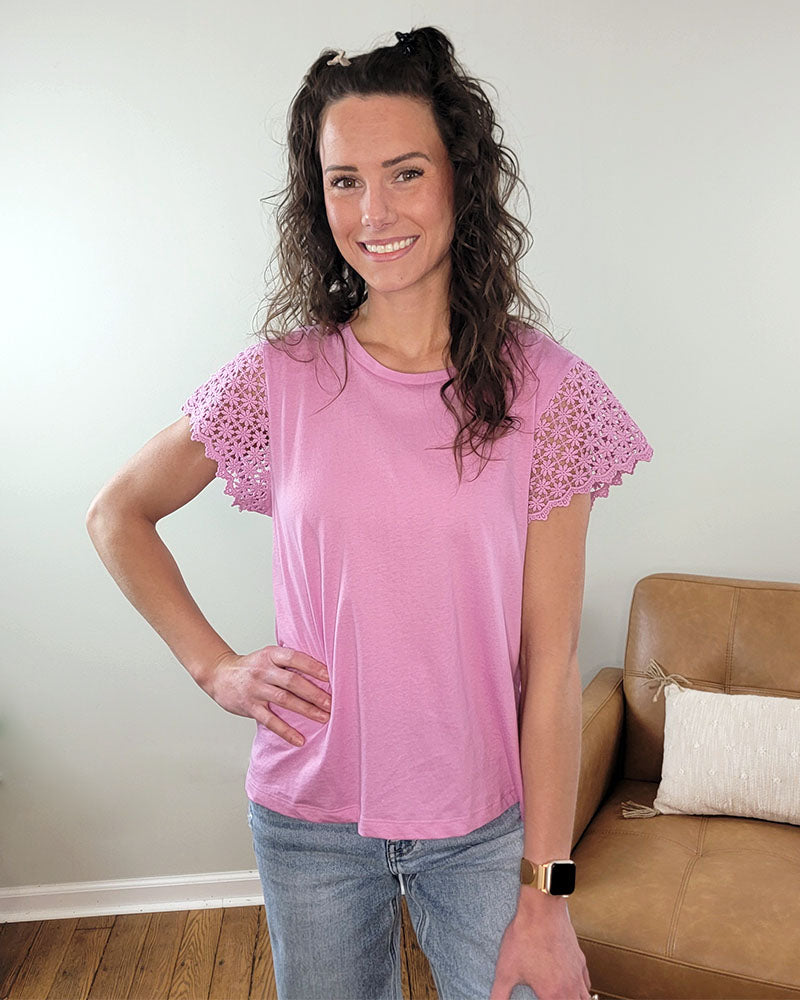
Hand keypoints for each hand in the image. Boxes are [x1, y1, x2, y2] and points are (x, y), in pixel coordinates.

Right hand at [203, 645, 330, 745]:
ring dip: (306, 710)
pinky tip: (299, 739)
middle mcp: (263, 671)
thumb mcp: (268, 656)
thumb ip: (288, 661)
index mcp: (270, 654)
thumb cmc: (251, 666)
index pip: (294, 658)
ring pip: (284, 700)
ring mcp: (255, 689)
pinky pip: (270, 721)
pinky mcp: (250, 707)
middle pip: (292, 681)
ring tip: (324, 717)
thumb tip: (321, 671)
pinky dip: (286, 731)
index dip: (312, 666)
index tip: (330, 676)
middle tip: (332, 703)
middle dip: (314, 693)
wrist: (219, 675)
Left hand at [489, 899, 593, 999]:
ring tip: (563, 998)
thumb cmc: (525, 937)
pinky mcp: (579, 959)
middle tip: (549, 998)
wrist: (541, 910)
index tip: (540, 999)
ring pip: (585, 998)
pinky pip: (586, 982)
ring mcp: (577, 972)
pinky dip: (582, 989)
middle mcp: (569, 987)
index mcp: (553, 995)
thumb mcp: (505, 971)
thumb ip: (499, 995)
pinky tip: (573, 986)